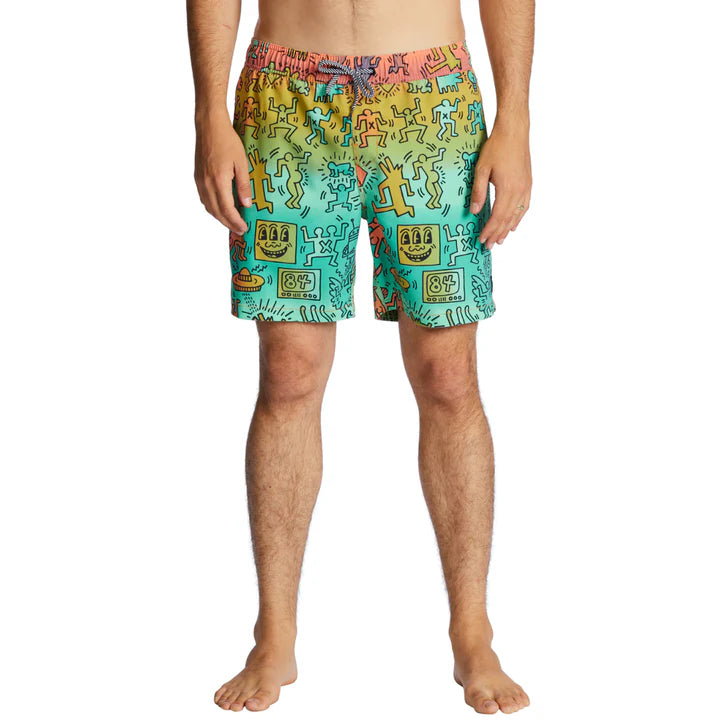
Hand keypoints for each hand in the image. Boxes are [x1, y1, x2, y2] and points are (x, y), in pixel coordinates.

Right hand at [194, 115, 251, 233]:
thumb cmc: (227, 141)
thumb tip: (246, 204)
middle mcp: (206, 184)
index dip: (235, 222)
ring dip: (220, 217)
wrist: (209, 126)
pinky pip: (204, 199)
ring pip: (208, 207)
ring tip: (231, 222)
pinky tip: (220, 207)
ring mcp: (200, 181)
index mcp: (219, 181)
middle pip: (216, 212)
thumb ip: (244, 185)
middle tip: (239, 230)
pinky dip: (212, 207)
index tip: (243, 228)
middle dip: (228, 223)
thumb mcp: (241, 163)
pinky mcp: (197, 177)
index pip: (227, 209)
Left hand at [470, 126, 531, 249]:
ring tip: (501, 239)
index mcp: (507, 189)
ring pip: (517, 214)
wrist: (514, 130)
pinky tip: (514, 223)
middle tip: (489, 245)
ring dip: (508, 228)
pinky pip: (525, 205)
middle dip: (498, 233)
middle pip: (508, 219)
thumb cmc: (496, 147)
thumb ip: (478, 192)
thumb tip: (474, 211)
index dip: (490, 230)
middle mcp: (519, 191)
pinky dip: (519, 217)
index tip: (482, 239)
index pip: (497, 216)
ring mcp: (526, 187)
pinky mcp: (528, 182)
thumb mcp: (481, 169)